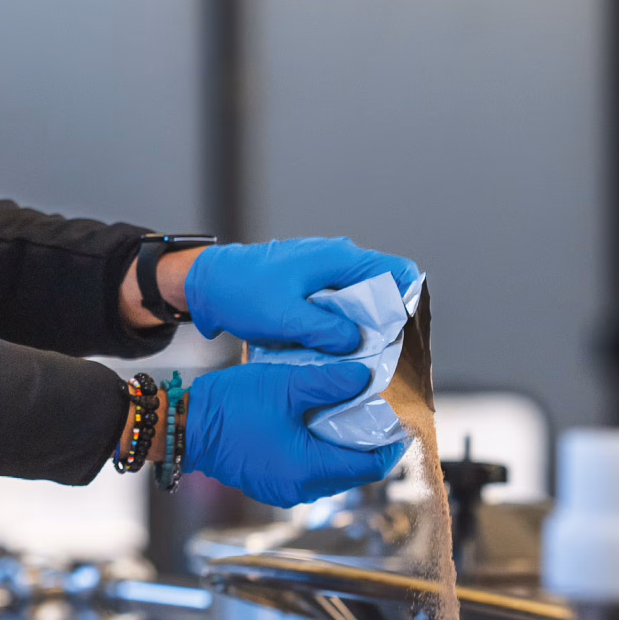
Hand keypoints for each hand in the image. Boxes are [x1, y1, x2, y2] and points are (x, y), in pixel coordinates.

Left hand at [184, 237, 420, 352]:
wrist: (208, 284)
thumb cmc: (244, 293)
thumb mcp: (286, 317)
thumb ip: (326, 330)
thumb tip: (358, 343)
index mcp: (340, 259)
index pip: (398, 271)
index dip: (410, 302)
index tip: (406, 336)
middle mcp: (338, 260)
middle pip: (383, 290)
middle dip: (388, 323)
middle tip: (387, 358)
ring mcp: (325, 272)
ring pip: (361, 302)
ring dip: (363, 328)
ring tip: (364, 361)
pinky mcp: (312, 287)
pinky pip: (341, 307)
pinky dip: (343, 327)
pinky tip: (337, 352)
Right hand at [185, 362, 406, 508]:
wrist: (184, 424)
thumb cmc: (231, 406)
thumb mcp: (286, 384)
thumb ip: (330, 383)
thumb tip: (364, 379)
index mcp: (309, 469)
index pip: (368, 467)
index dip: (390, 446)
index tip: (401, 424)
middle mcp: (299, 489)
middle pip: (352, 472)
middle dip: (368, 445)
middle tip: (376, 413)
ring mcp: (282, 489)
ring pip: (330, 473)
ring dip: (342, 448)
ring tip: (347, 414)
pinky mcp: (269, 482)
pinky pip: (308, 471)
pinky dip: (320, 451)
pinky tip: (315, 424)